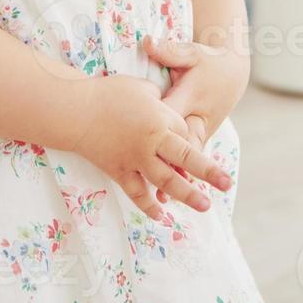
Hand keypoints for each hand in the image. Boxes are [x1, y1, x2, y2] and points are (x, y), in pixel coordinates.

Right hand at [69, 73, 233, 221]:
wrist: (75, 111)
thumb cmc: (108, 93)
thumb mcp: (140, 87)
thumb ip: (158, 99)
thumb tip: (164, 106)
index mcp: (160, 119)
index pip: (185, 132)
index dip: (191, 136)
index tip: (194, 139)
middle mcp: (152, 142)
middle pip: (186, 160)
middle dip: (208, 172)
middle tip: (227, 184)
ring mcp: (135, 160)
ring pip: (166, 181)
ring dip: (186, 195)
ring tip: (204, 206)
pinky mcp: (119, 171)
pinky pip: (136, 193)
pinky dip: (149, 205)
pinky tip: (161, 215)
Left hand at [142, 34, 247, 200]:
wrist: (233, 71)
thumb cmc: (207, 61)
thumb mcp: (191, 52)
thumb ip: (169, 50)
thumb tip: (148, 42)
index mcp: (192, 95)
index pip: (172, 114)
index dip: (157, 129)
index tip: (139, 140)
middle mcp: (198, 117)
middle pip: (183, 144)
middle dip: (172, 164)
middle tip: (158, 185)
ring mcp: (202, 129)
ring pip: (189, 157)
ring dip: (178, 177)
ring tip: (163, 200)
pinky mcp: (202, 137)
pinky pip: (191, 159)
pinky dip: (181, 175)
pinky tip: (169, 195)